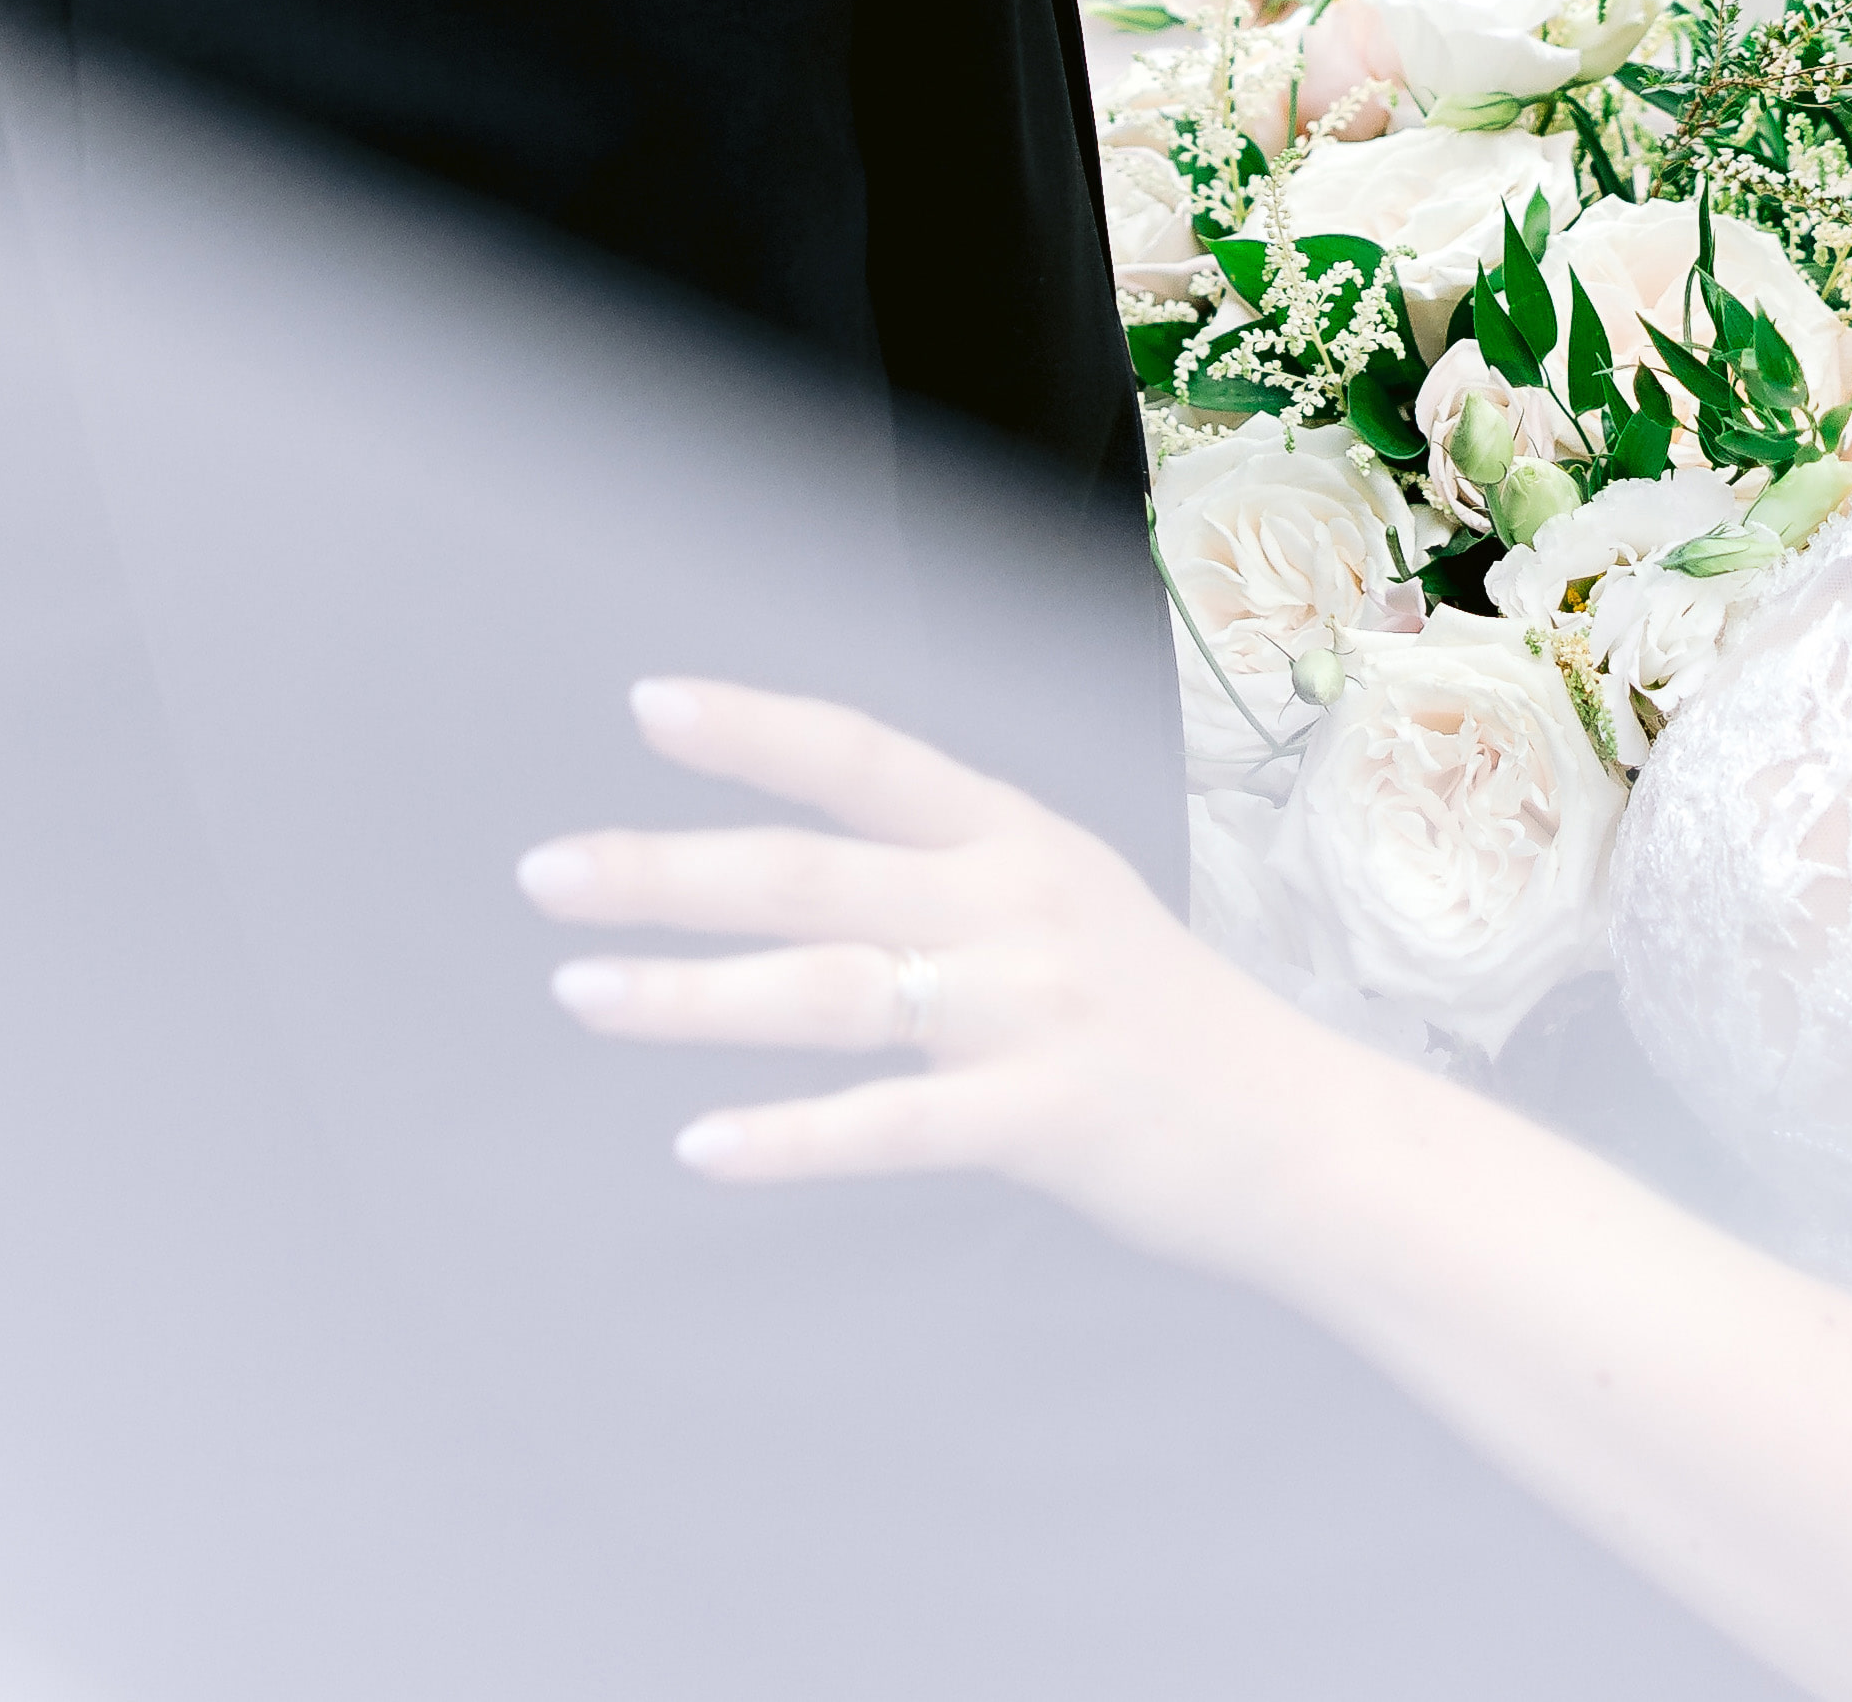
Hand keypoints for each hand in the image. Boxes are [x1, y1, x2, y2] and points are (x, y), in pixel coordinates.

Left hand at [524, 675, 1381, 1282]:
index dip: (755, 730)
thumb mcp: (1070, 905)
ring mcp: (1030, 1010)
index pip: (866, 758)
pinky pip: (890, 1124)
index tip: (648, 707)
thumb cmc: (1165, 1024)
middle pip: (810, 873)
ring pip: (828, 991)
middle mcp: (1017, 904)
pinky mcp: (1041, 1117)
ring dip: (689, 995)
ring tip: (582, 992)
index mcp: (1019, 838)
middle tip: (548, 874)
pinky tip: (703, 1144)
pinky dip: (790, 1137)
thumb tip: (803, 877)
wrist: (1302, 1136)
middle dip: (666, 871)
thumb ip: (952, 882)